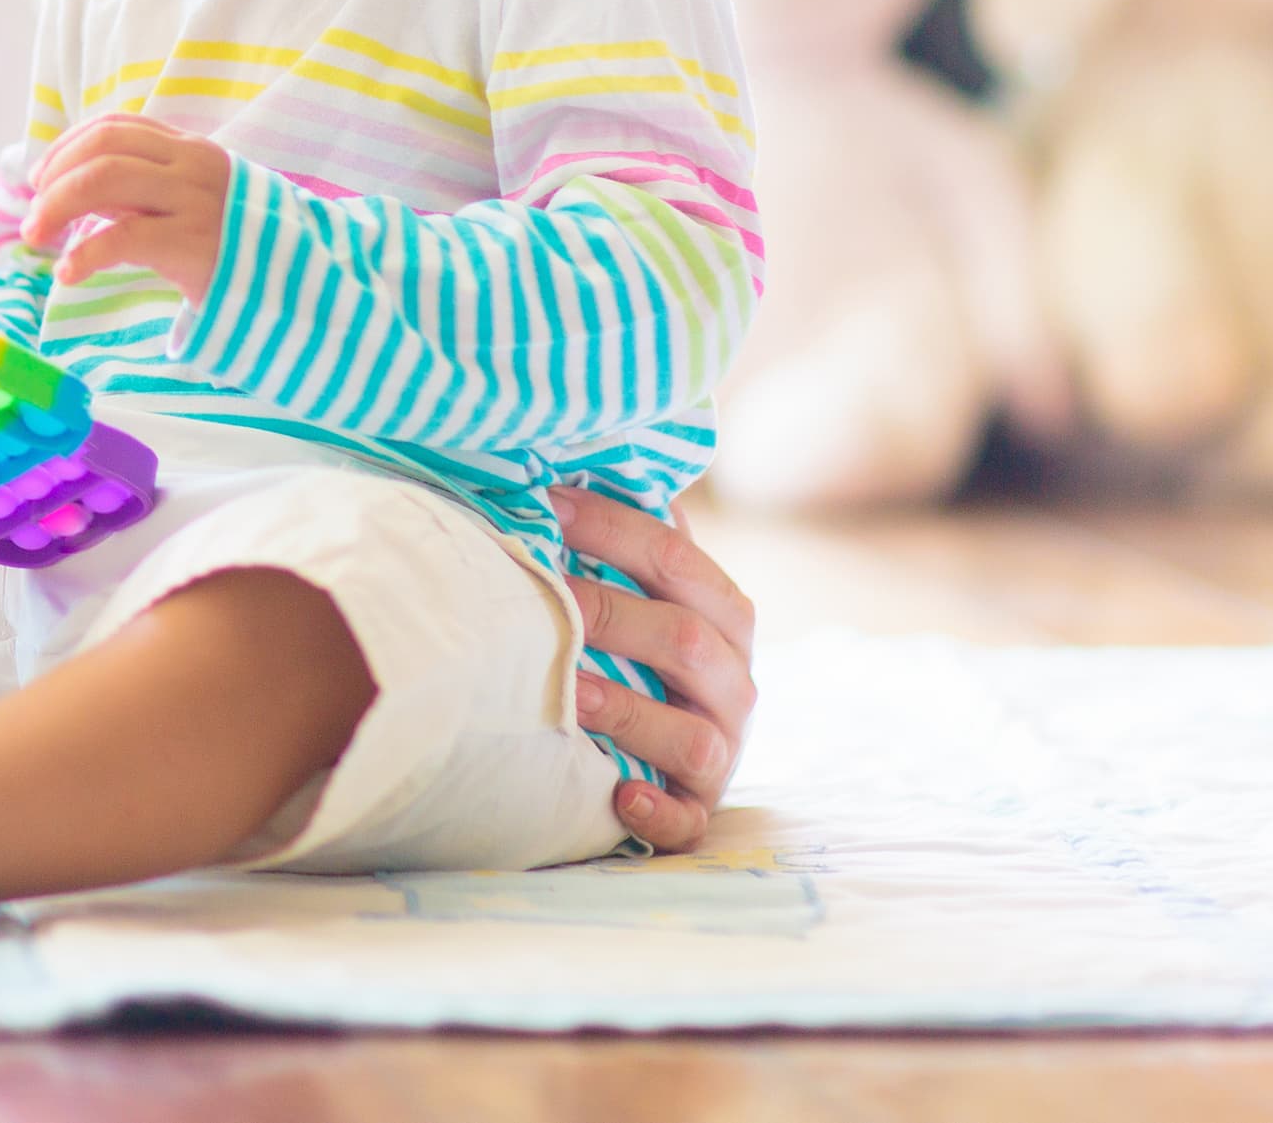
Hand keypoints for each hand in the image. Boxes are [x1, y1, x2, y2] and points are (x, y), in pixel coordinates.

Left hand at [19, 114, 233, 297]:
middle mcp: (189, 165)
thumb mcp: (191, 200)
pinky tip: (68, 273)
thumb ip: (143, 188)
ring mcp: (192, 201)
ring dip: (57, 206)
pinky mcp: (191, 243)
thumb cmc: (233, 244)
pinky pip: (123, 237)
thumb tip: (72, 191)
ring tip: (37, 238)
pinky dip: (85, 253)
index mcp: (187, 149)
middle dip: (54, 176)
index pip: (115, 126)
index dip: (66, 146)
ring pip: (105, 179)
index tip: (39, 177)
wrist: (297, 283)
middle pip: (102, 147)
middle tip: (32, 216)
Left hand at [554, 484, 757, 851]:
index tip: (546, 504)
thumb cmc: (619, 639)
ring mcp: (720, 748)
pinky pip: (689, 819)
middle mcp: (732, 680)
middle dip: (610, 615)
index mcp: (719, 613)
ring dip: (626, 710)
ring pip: (693, 733)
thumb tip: (555, 454)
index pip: (678, 558)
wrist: (642, 742)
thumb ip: (613, 533)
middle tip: (540, 596)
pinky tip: (617, 793)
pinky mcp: (696, 806)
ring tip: (562, 691)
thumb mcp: (628, 584)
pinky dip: (657, 809)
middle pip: (687, 640)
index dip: (615, 529)